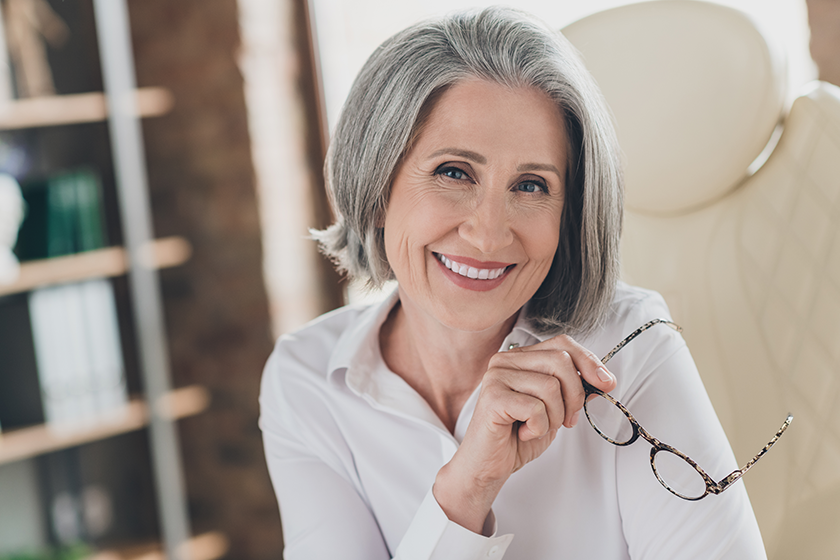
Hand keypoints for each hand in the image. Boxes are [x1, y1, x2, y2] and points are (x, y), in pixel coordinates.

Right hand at [433, 334, 616, 532]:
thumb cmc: (517, 437)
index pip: (562, 343)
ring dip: (554, 416)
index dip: (589, 361)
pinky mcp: (493, 397)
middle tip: (566, 420)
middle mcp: (506, 361)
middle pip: (561, 361)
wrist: (488, 465)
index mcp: (521, 358)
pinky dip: (538, 427)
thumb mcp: (554, 409)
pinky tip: (523, 432)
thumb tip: (603, 380)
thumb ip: (573, 390)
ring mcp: (496, 376)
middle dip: (574, 396)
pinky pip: (535, 408)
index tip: (606, 384)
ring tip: (537, 427)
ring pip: (550, 386)